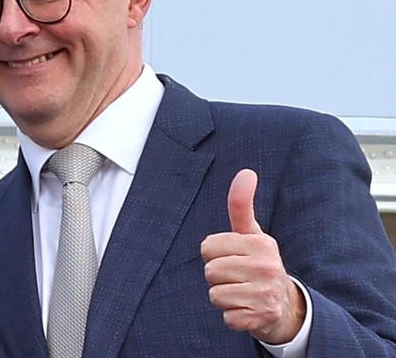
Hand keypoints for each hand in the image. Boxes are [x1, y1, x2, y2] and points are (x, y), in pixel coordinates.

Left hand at [200, 169, 304, 343]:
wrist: (284, 306)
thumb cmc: (258, 263)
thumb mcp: (251, 234)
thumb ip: (241, 204)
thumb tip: (246, 172)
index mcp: (261, 244)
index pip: (208, 247)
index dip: (214, 253)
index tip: (232, 256)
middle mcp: (266, 267)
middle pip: (210, 271)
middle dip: (218, 276)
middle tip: (237, 277)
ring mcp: (265, 294)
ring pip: (215, 294)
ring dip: (223, 296)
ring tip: (242, 292)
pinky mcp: (260, 318)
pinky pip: (226, 316)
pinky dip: (232, 315)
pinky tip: (247, 309)